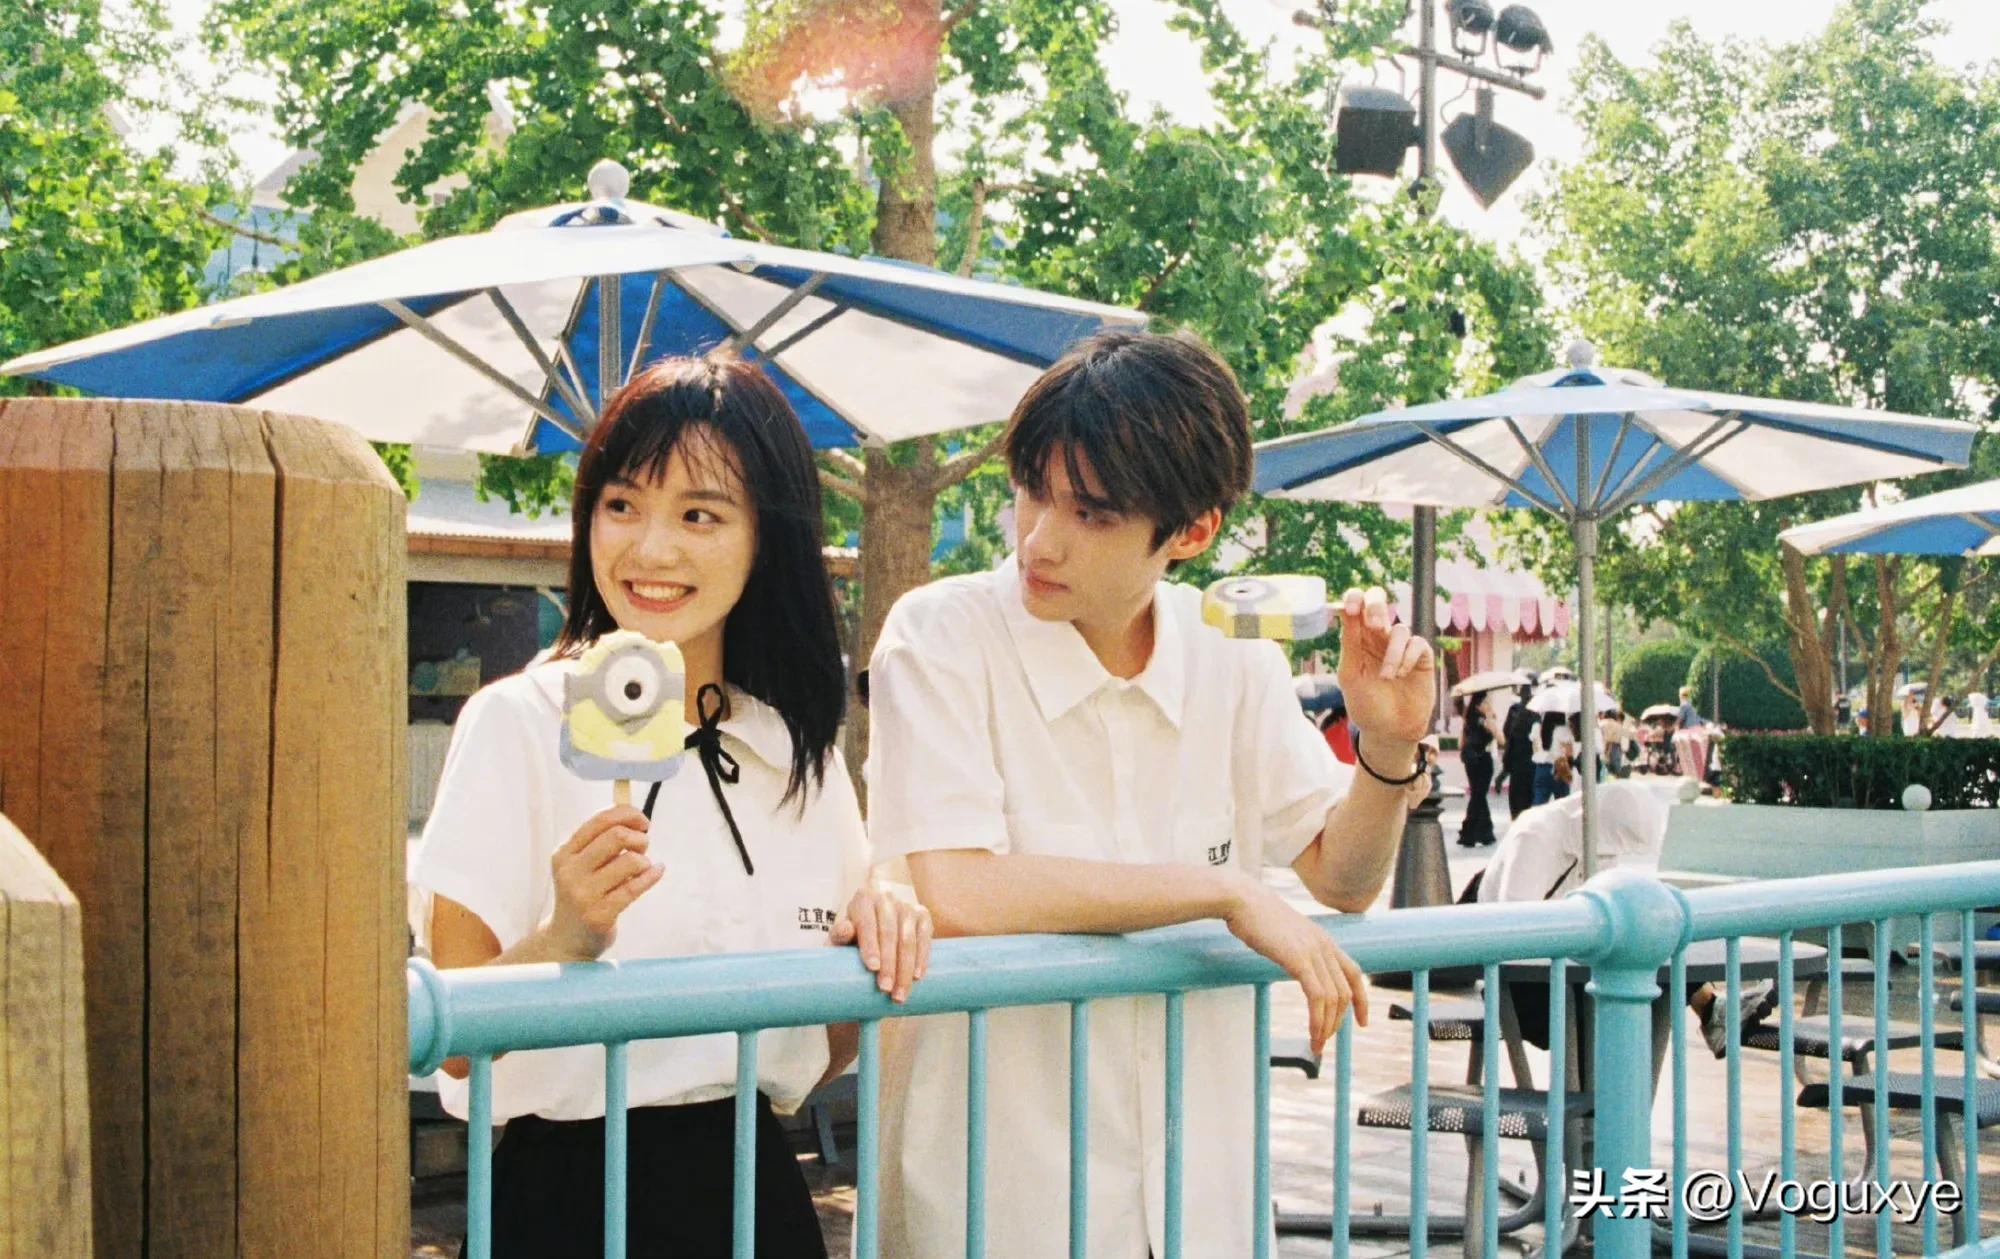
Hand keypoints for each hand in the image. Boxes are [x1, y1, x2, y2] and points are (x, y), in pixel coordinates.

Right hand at [546, 805, 662, 959]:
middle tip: (643, 847)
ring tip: (642, 868)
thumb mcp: (581, 865)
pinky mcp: (599, 915)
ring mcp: (583, 895)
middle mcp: (570, 871)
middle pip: (616, 836)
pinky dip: (652, 875)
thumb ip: (601, 840)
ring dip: (644, 860)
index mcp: (564, 853)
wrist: (567, 939)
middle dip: (639, 838)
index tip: (643, 822)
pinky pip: (634, 887)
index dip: (627, 814)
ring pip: (630, 860)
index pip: (600, 821)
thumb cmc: (583, 894)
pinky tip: (657, 871)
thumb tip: (634, 815)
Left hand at [832, 883, 934, 1003]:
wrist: (875, 922)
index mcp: (863, 898)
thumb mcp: (842, 934)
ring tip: (899, 994)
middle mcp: (886, 898)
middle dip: (889, 964)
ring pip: (908, 939)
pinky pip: (925, 938)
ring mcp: (907, 906)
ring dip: (905, 969)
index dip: (870, 946)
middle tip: (885, 989)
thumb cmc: (854, 934)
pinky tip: (917, 976)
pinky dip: (922, 959)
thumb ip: (839, 935)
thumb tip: (845, 930)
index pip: (867, 924)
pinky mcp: (923, 916)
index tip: (873, 968)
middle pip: (889, 933)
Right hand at [1224, 880, 1368, 1055]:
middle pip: (1346, 992)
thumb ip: (1294, 946)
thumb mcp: (1282, 932)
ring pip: (1334, 998)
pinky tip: (1312, 1033)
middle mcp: (1324, 945)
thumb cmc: (1254, 915)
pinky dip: (1318, 1019)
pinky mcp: (1299, 959)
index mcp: (1323, 939)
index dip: (1362, 999)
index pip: (1354, 973)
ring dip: (1327, 1026)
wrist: (1241, 899)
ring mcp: (1313, 951)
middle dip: (1338, 1021)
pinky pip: (1317, 996)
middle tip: (1325, 1040)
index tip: (1362, 1022)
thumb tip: (1291, 957)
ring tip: (1316, 1044)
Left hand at [1335, 587, 1435, 747]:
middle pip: (1379, 603)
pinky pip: (1418, 644)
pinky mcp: (1421, 657)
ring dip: (1392, 653)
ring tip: (1387, 677)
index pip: (1355, 607)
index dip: (1354, 599)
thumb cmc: (1366, 705)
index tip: (1350, 608)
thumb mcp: (1351, 675)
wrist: (1389, 731)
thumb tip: (1345, 612)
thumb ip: (1350, 644)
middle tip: (1375, 626)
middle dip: (1377, 607)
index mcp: (1357, 639)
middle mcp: (1378, 638)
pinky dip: (1408, 658)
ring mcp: (1401, 646)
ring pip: (1400, 629)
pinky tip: (1401, 675)